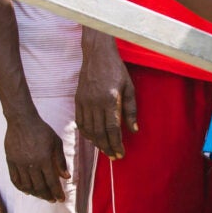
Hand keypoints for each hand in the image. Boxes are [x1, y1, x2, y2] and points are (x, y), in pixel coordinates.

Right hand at [1, 101, 70, 202]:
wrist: (22, 120)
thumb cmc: (41, 130)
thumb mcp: (56, 142)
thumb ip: (61, 160)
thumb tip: (66, 177)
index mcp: (44, 159)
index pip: (52, 182)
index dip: (57, 192)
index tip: (61, 199)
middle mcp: (31, 163)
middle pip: (40, 187)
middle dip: (47, 196)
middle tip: (52, 200)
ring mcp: (19, 163)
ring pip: (27, 186)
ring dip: (35, 194)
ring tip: (41, 196)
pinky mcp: (10, 161)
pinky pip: (14, 179)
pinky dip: (21, 188)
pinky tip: (27, 191)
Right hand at [76, 35, 138, 160]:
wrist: (97, 55)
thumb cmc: (117, 70)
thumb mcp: (129, 88)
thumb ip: (131, 110)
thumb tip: (134, 130)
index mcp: (110, 100)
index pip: (112, 129)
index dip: (116, 144)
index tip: (121, 154)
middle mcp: (95, 103)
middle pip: (100, 133)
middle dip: (107, 148)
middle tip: (114, 157)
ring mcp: (84, 102)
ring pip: (89, 130)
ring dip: (97, 143)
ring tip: (105, 150)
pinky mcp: (78, 100)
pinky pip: (80, 122)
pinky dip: (86, 133)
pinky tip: (93, 138)